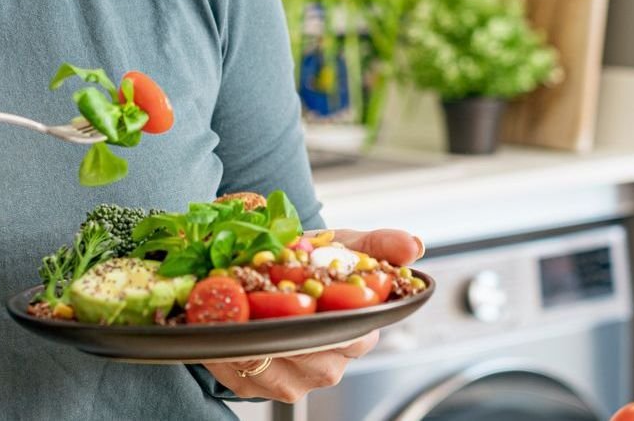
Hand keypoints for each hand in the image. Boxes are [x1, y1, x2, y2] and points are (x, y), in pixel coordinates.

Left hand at [203, 227, 423, 402]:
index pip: (353, 336)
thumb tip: (414, 245)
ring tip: (233, 314)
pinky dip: (226, 355)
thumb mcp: (346, 246)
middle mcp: (331, 363)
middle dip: (284, 333)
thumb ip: (379, 245)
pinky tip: (219, 330)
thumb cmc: (314, 262)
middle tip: (258, 305)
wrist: (274, 270)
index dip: (328, 320)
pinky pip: (241, 379)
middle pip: (312, 360)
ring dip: (250, 344)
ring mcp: (296, 382)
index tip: (305, 299)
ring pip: (276, 374)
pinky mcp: (259, 388)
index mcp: (359, 332)